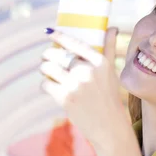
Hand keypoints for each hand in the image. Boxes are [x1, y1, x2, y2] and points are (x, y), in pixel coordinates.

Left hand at [40, 27, 127, 148]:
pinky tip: (50, 87)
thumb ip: (109, 48)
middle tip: (47, 58)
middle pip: (57, 54)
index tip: (48, 31)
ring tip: (47, 72)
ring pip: (48, 67)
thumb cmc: (109, 98)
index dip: (59, 36)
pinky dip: (45, 85)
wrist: (109, 127)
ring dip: (44, 69)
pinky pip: (46, 84)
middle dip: (48, 55)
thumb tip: (112, 28)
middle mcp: (88, 71)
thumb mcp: (111, 72)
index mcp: (100, 62)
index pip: (75, 43)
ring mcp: (76, 85)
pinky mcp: (66, 98)